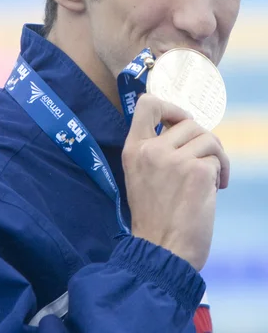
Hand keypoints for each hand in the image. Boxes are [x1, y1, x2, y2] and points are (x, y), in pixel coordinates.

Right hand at [121, 94, 229, 270]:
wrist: (161, 252)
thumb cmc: (154, 219)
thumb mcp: (141, 177)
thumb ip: (156, 152)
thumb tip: (187, 132)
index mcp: (134, 149)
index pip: (148, 103)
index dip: (170, 107)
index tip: (179, 122)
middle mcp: (151, 150)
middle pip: (188, 122)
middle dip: (203, 139)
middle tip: (205, 161)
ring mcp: (174, 160)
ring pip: (208, 138)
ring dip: (216, 156)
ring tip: (214, 177)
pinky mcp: (197, 172)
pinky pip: (218, 159)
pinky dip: (221, 173)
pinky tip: (216, 189)